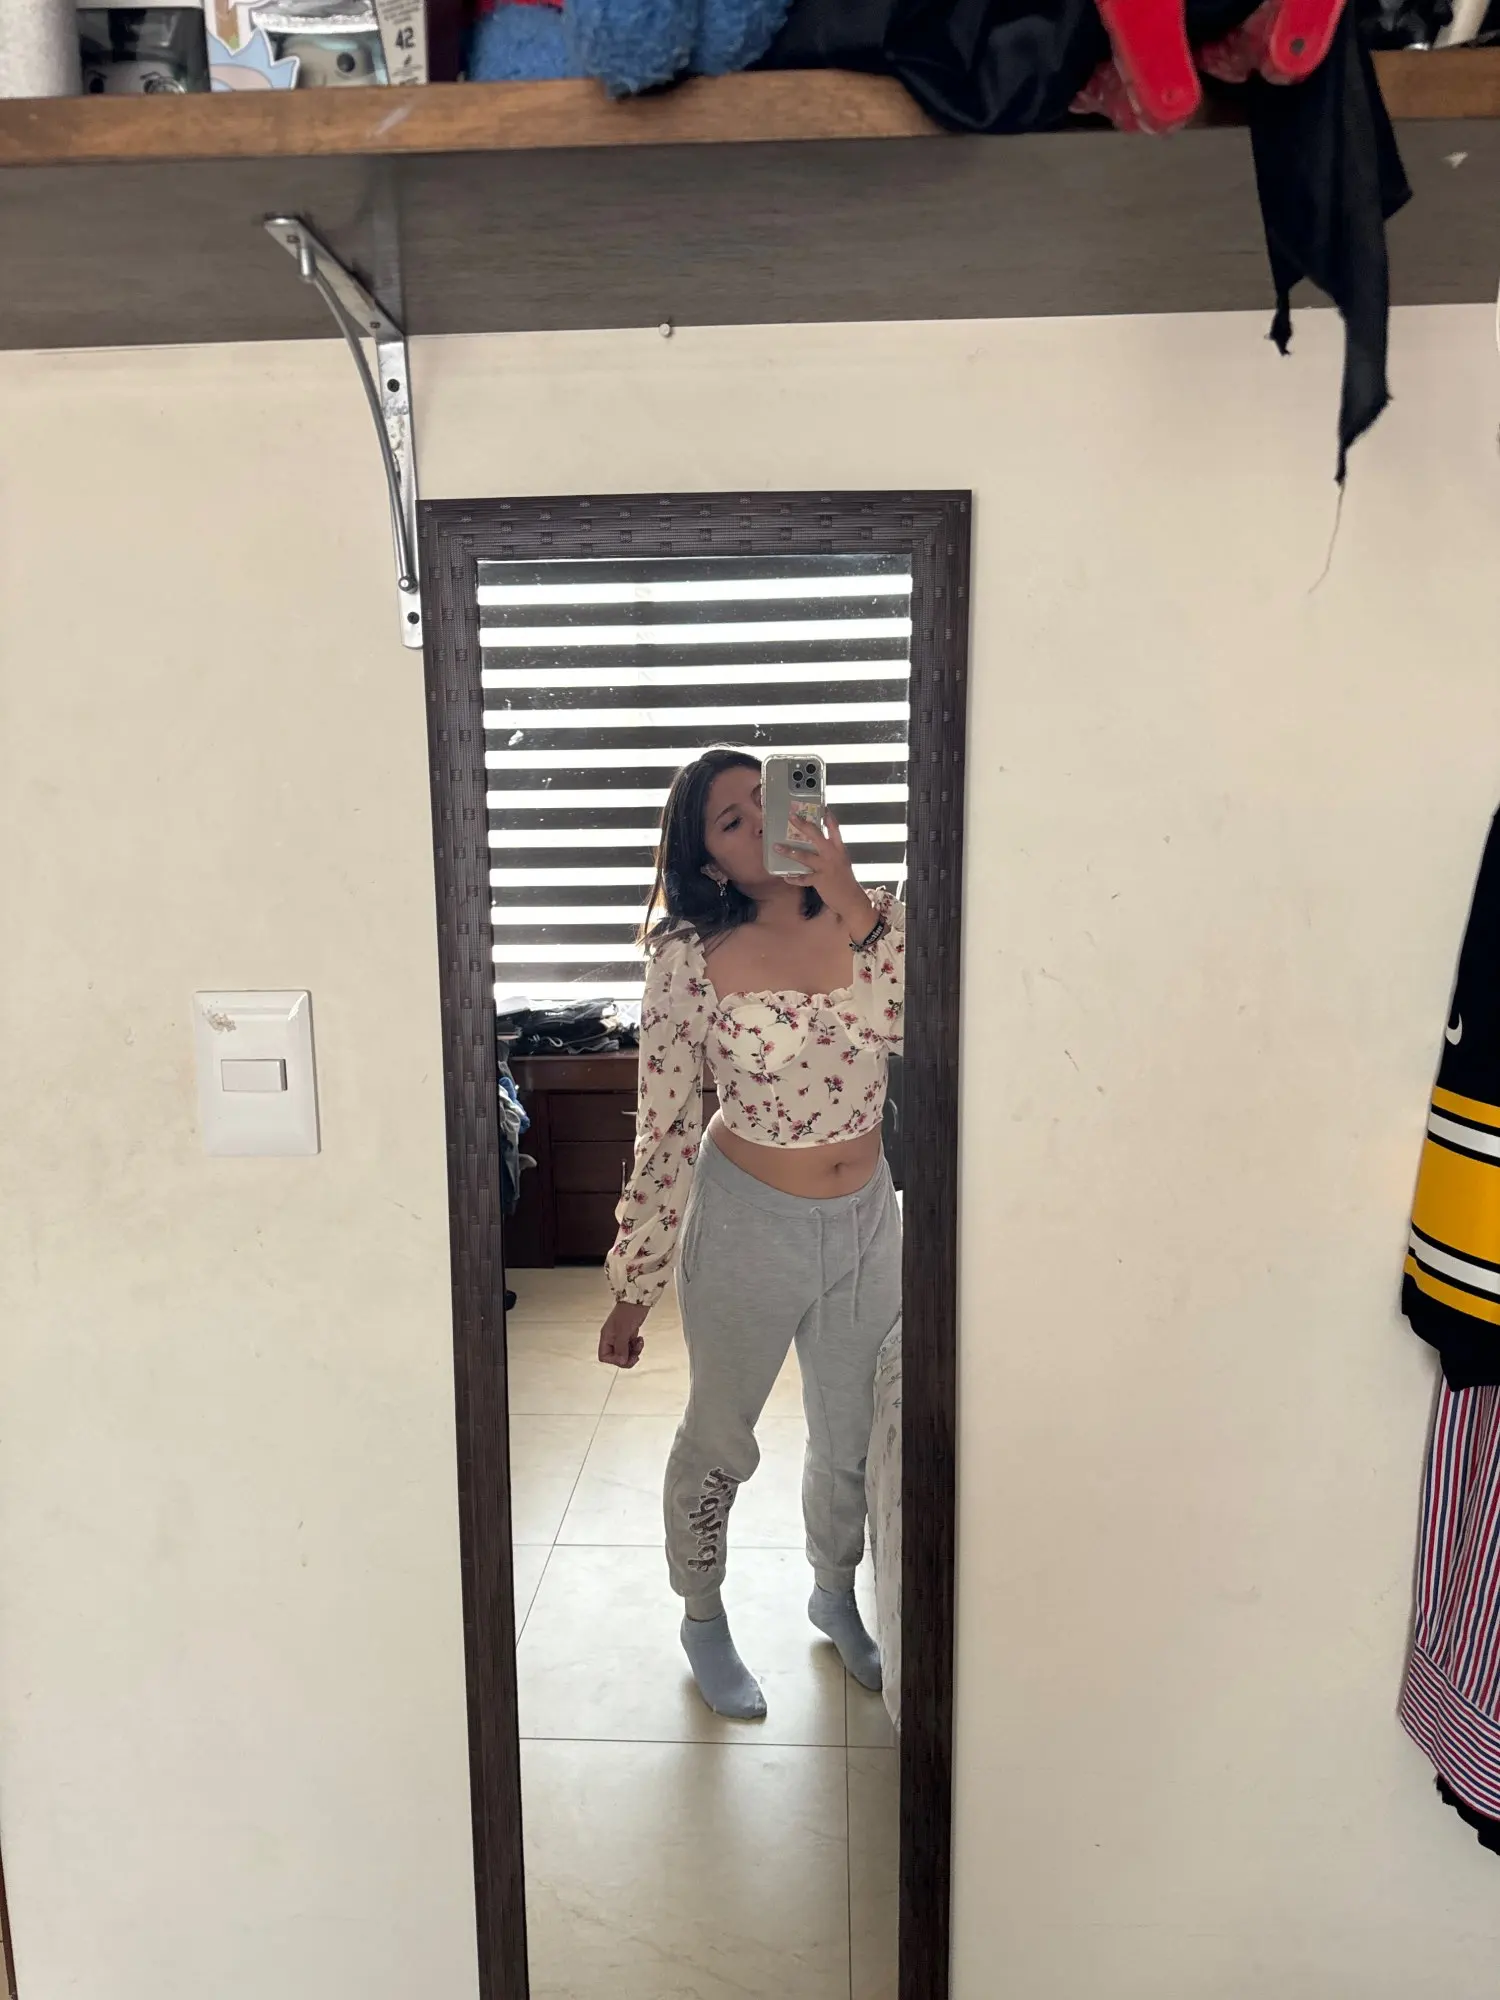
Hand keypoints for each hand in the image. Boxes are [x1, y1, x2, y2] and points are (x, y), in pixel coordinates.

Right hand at [599, 1300, 647, 1368]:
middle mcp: (612, 1338)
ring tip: (639, 1343)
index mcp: (607, 1337)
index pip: (604, 1356)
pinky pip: (630, 1347)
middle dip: (627, 1358)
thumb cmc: (629, 1312)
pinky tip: (640, 1339)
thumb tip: (622, 1361)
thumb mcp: (624, 1331)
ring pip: (625, 1353)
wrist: (639, 1299)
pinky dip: (636, 1346)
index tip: (625, 1356)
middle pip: (615, 1357)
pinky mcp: (628, 1334)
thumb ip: (621, 1347)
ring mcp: (620, 1336)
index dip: (615, 1360)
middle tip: (636, 1355)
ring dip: (633, 1352)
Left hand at [775, 808, 875, 935]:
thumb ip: (831, 851)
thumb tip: (817, 843)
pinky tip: (785, 876)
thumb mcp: (842, 861)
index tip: (821, 806)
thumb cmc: (845, 880)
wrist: (851, 899)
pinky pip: (803, 878)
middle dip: (803, 825)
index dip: (828, 817)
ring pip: (804, 856)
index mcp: (839, 849)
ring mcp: (825, 867)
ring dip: (789, 851)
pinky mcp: (820, 880)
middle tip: (791, 816)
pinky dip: (793, 878)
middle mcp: (832, 855)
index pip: (834, 828)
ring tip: (777, 847)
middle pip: (816, 836)